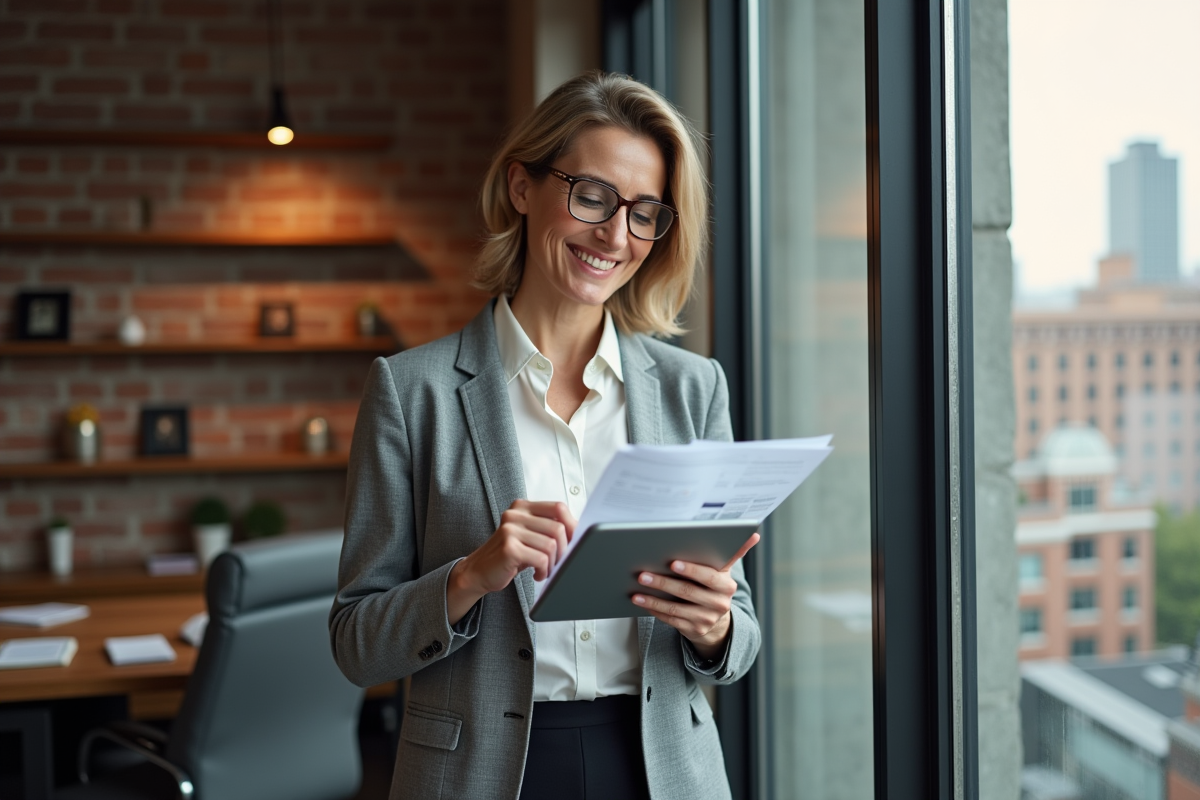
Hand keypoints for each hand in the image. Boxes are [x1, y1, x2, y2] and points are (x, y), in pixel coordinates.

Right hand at [446, 500, 574, 624]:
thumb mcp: (529, 536)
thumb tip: (581, 531)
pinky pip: (541, 558)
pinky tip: (537, 574)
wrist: (479, 571)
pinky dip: (544, 570)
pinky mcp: (509, 548)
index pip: (558, 508)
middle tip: (560, 563)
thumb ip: (549, 528)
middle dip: (565, 550)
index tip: (574, 543)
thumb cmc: (510, 555)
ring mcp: (510, 530)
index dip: (572, 526)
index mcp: (522, 506)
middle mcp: (515, 514)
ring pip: (551, 545)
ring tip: (545, 570)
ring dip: (553, 563)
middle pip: (558, 528)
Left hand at [631, 533, 759, 658]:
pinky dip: (654, 609)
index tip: (672, 562)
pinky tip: (641, 601)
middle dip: (663, 583)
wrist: (717, 619)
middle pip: (687, 592)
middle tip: (643, 574)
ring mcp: (706, 620)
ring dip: (653, 598)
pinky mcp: (693, 631)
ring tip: (636, 589)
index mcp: (727, 586)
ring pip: (675, 608)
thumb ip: (733, 551)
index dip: (691, 570)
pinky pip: (670, 620)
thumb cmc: (713, 585)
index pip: (709, 577)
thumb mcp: (723, 569)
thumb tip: (753, 533)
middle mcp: (719, 604)